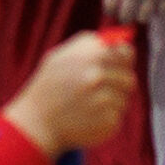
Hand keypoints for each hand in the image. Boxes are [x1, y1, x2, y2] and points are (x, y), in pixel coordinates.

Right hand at [7, 25, 136, 156]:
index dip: (124, 60)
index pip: (126, 53)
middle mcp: (100, 76)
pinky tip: (86, 119)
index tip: (119, 65)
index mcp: (91, 55)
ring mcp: (105, 100)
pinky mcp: (108, 122)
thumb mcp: (62, 55)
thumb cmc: (49, 86)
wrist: (36, 122)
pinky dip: (104, 119)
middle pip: (128, 78)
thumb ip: (90, 45)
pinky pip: (116, 117)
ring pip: (123, 99)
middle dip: (117, 84)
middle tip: (98, 91)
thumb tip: (120, 42)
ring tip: (87, 106)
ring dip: (110, 103)